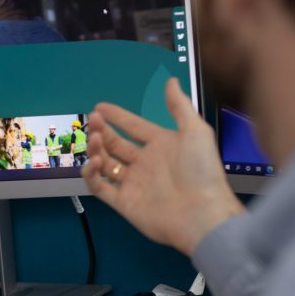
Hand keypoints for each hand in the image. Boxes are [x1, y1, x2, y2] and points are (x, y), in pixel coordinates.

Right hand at [81, 78, 245, 255]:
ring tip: (95, 141)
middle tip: (92, 121)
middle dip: (102, 131)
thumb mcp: (196, 131)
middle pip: (116, 143)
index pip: (133, 126)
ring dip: (96, 150)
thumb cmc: (202, 172)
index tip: (99, 107)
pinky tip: (93, 163)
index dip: (117, 116)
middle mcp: (146, 163)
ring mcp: (133, 183)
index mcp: (161, 145)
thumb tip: (171, 80)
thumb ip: (180, 106)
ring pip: (106, 163)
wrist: (202, 214)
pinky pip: (101, 187)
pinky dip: (92, 175)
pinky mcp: (124, 202)